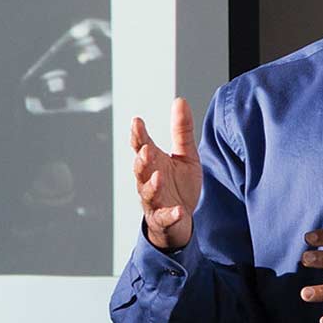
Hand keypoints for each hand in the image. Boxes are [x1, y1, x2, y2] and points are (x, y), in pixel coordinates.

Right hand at [131, 98, 201, 250]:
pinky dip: (171, 215)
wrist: (180, 221)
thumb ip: (181, 130)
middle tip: (146, 149)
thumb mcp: (185, 155)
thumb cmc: (179, 186)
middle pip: (140, 169)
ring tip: (159, 176)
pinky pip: (165, 217)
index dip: (138, 135)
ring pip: (147, 192)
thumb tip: (180, 101)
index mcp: (153, 162)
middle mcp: (148, 180)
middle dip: (142, 160)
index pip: (141, 145)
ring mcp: (154, 200)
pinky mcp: (163, 219)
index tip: (137, 122)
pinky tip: (178, 210)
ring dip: (152, 185)